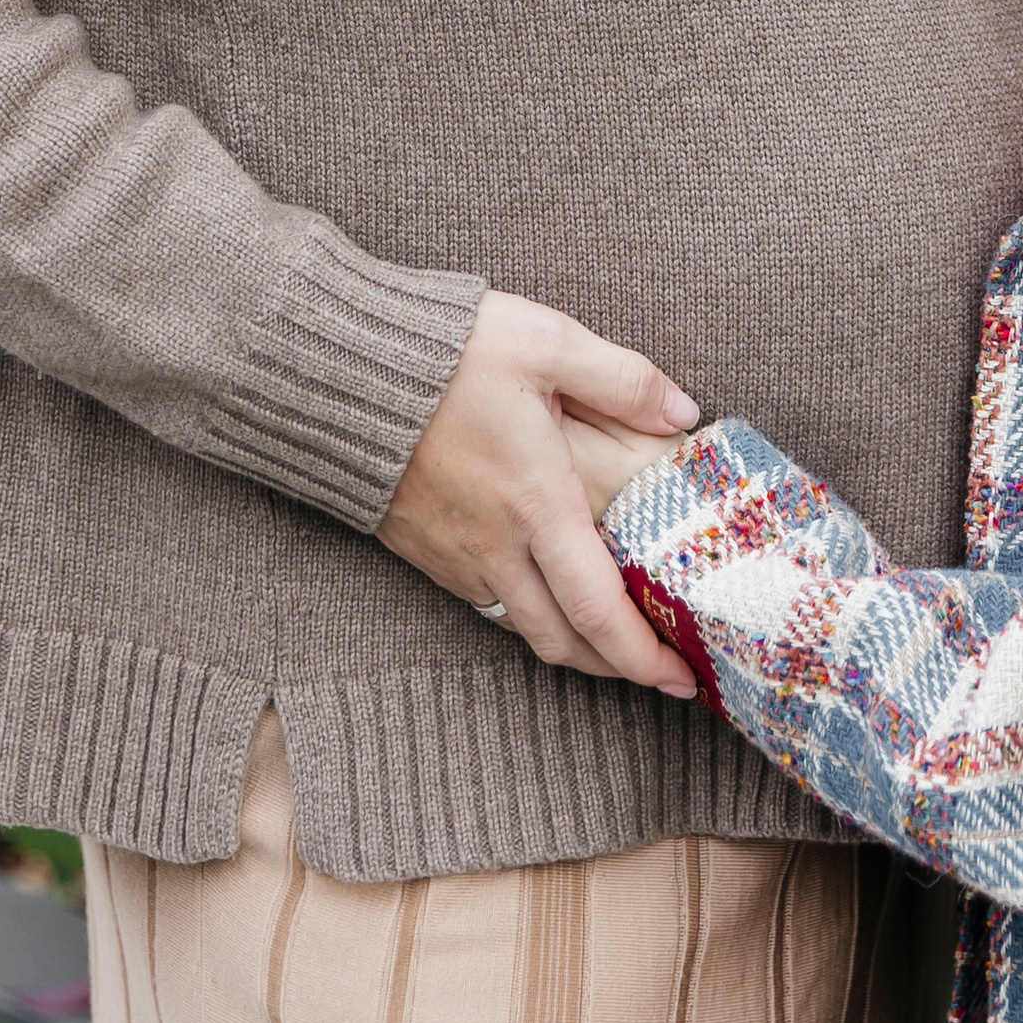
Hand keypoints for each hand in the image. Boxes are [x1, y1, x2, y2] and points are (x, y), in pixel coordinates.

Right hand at [378, 290, 700, 694]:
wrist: (339, 369)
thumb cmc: (449, 351)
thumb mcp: (549, 343)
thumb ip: (623, 380)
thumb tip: (682, 411)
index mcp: (536, 503)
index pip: (599, 609)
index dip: (645, 657)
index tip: (683, 679)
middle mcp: (495, 545)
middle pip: (565, 641)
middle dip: (618, 668)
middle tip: (661, 672)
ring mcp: (454, 554)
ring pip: (523, 628)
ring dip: (574, 647)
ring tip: (614, 641)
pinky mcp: (423, 548)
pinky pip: (485, 603)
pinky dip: (528, 617)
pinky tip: (546, 594)